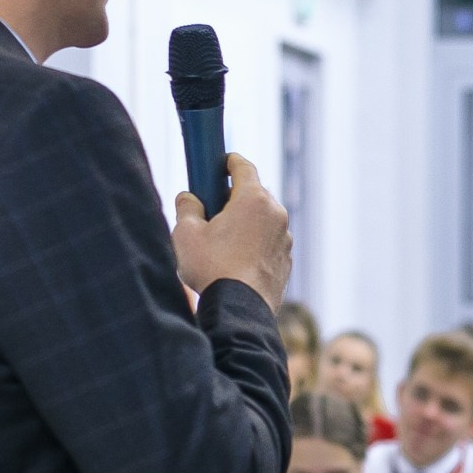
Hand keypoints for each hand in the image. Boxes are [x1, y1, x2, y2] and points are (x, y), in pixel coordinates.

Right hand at [172, 153, 292, 307]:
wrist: (240, 310)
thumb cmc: (212, 268)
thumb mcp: (186, 234)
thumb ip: (187, 207)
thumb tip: (188, 198)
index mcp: (254, 199)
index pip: (243, 167)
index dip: (228, 162)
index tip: (218, 163)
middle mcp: (276, 214)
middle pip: (253, 194)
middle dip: (232, 197)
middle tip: (210, 209)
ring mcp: (284, 239)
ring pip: (262, 220)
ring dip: (244, 223)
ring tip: (219, 242)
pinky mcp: (286, 261)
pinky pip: (267, 243)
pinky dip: (253, 244)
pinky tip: (233, 261)